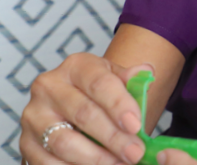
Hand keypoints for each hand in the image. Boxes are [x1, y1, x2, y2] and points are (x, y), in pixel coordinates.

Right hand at [20, 53, 150, 164]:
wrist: (73, 109)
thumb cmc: (100, 94)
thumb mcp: (117, 81)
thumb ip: (131, 80)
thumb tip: (145, 72)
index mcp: (76, 66)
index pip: (99, 83)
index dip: (119, 105)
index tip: (136, 126)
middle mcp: (49, 87)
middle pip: (84, 114)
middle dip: (113, 138)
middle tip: (135, 153)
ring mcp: (34, 116)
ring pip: (65, 142)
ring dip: (96, 158)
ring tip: (120, 164)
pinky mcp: (26, 143)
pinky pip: (48, 162)